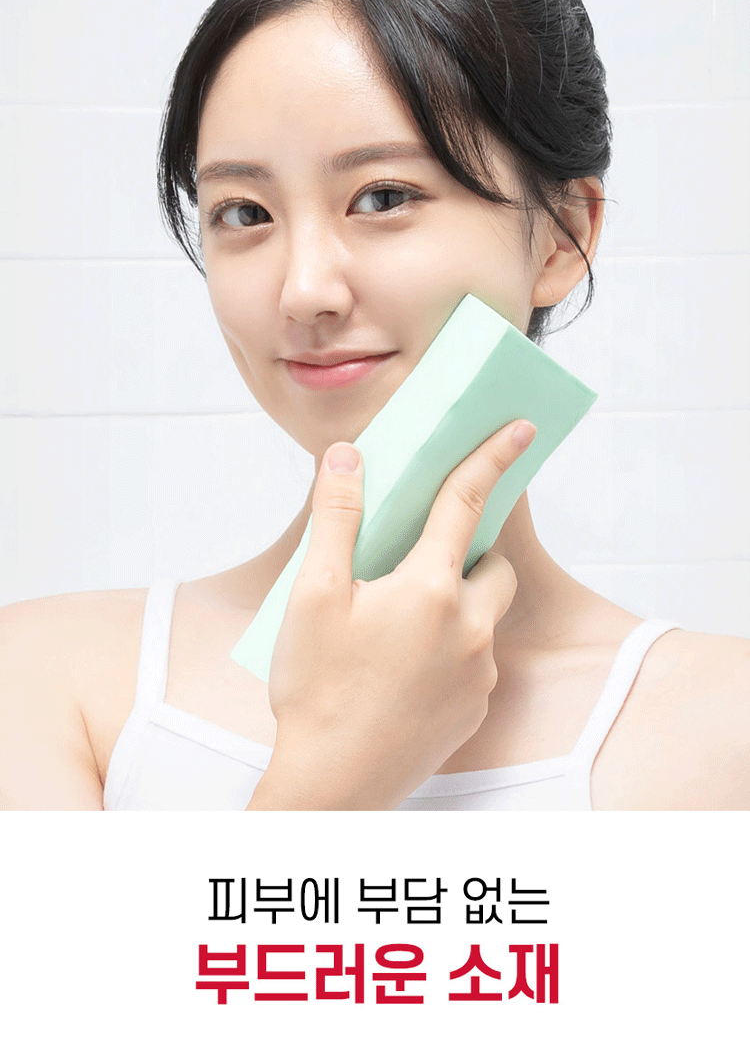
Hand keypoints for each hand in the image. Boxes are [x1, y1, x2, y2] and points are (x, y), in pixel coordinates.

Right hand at [250, 419, 535, 809]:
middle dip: (467, 553)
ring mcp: (479, 673)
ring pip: (482, 616)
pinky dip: (450, 651)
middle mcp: (469, 627)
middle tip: (415, 564)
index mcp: (430, 589)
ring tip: (394, 628)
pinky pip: (475, 661)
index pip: (466, 503)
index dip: (492, 458)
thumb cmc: (316, 689)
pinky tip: (401, 671)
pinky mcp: (475, 710)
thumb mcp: (312, 596)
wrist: (333, 786)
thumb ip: (335, 519)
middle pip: (491, 565)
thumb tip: (347, 457)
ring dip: (454, 606)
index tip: (520, 428)